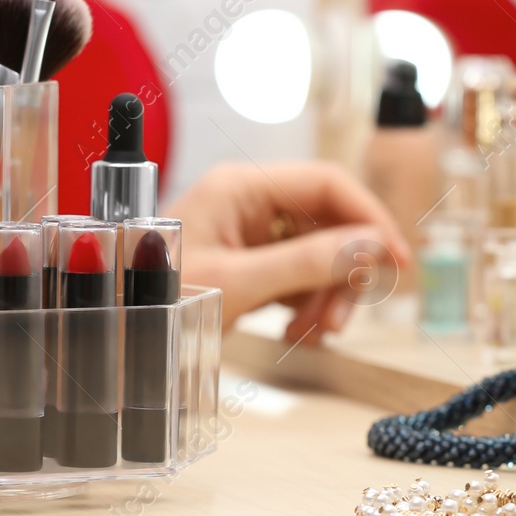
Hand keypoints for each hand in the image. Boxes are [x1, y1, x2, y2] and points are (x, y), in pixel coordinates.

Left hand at [168, 161, 410, 343]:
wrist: (117, 325)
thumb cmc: (159, 296)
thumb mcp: (238, 283)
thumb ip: (306, 262)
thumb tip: (372, 245)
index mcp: (240, 186)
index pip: (327, 182)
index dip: (370, 218)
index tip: (398, 264)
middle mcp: (247, 200)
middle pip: (330, 221)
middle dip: (342, 272)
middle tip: (336, 323)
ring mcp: (248, 229)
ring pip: (320, 251)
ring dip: (326, 295)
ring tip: (307, 333)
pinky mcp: (248, 258)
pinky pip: (299, 271)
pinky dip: (307, 302)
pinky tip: (295, 330)